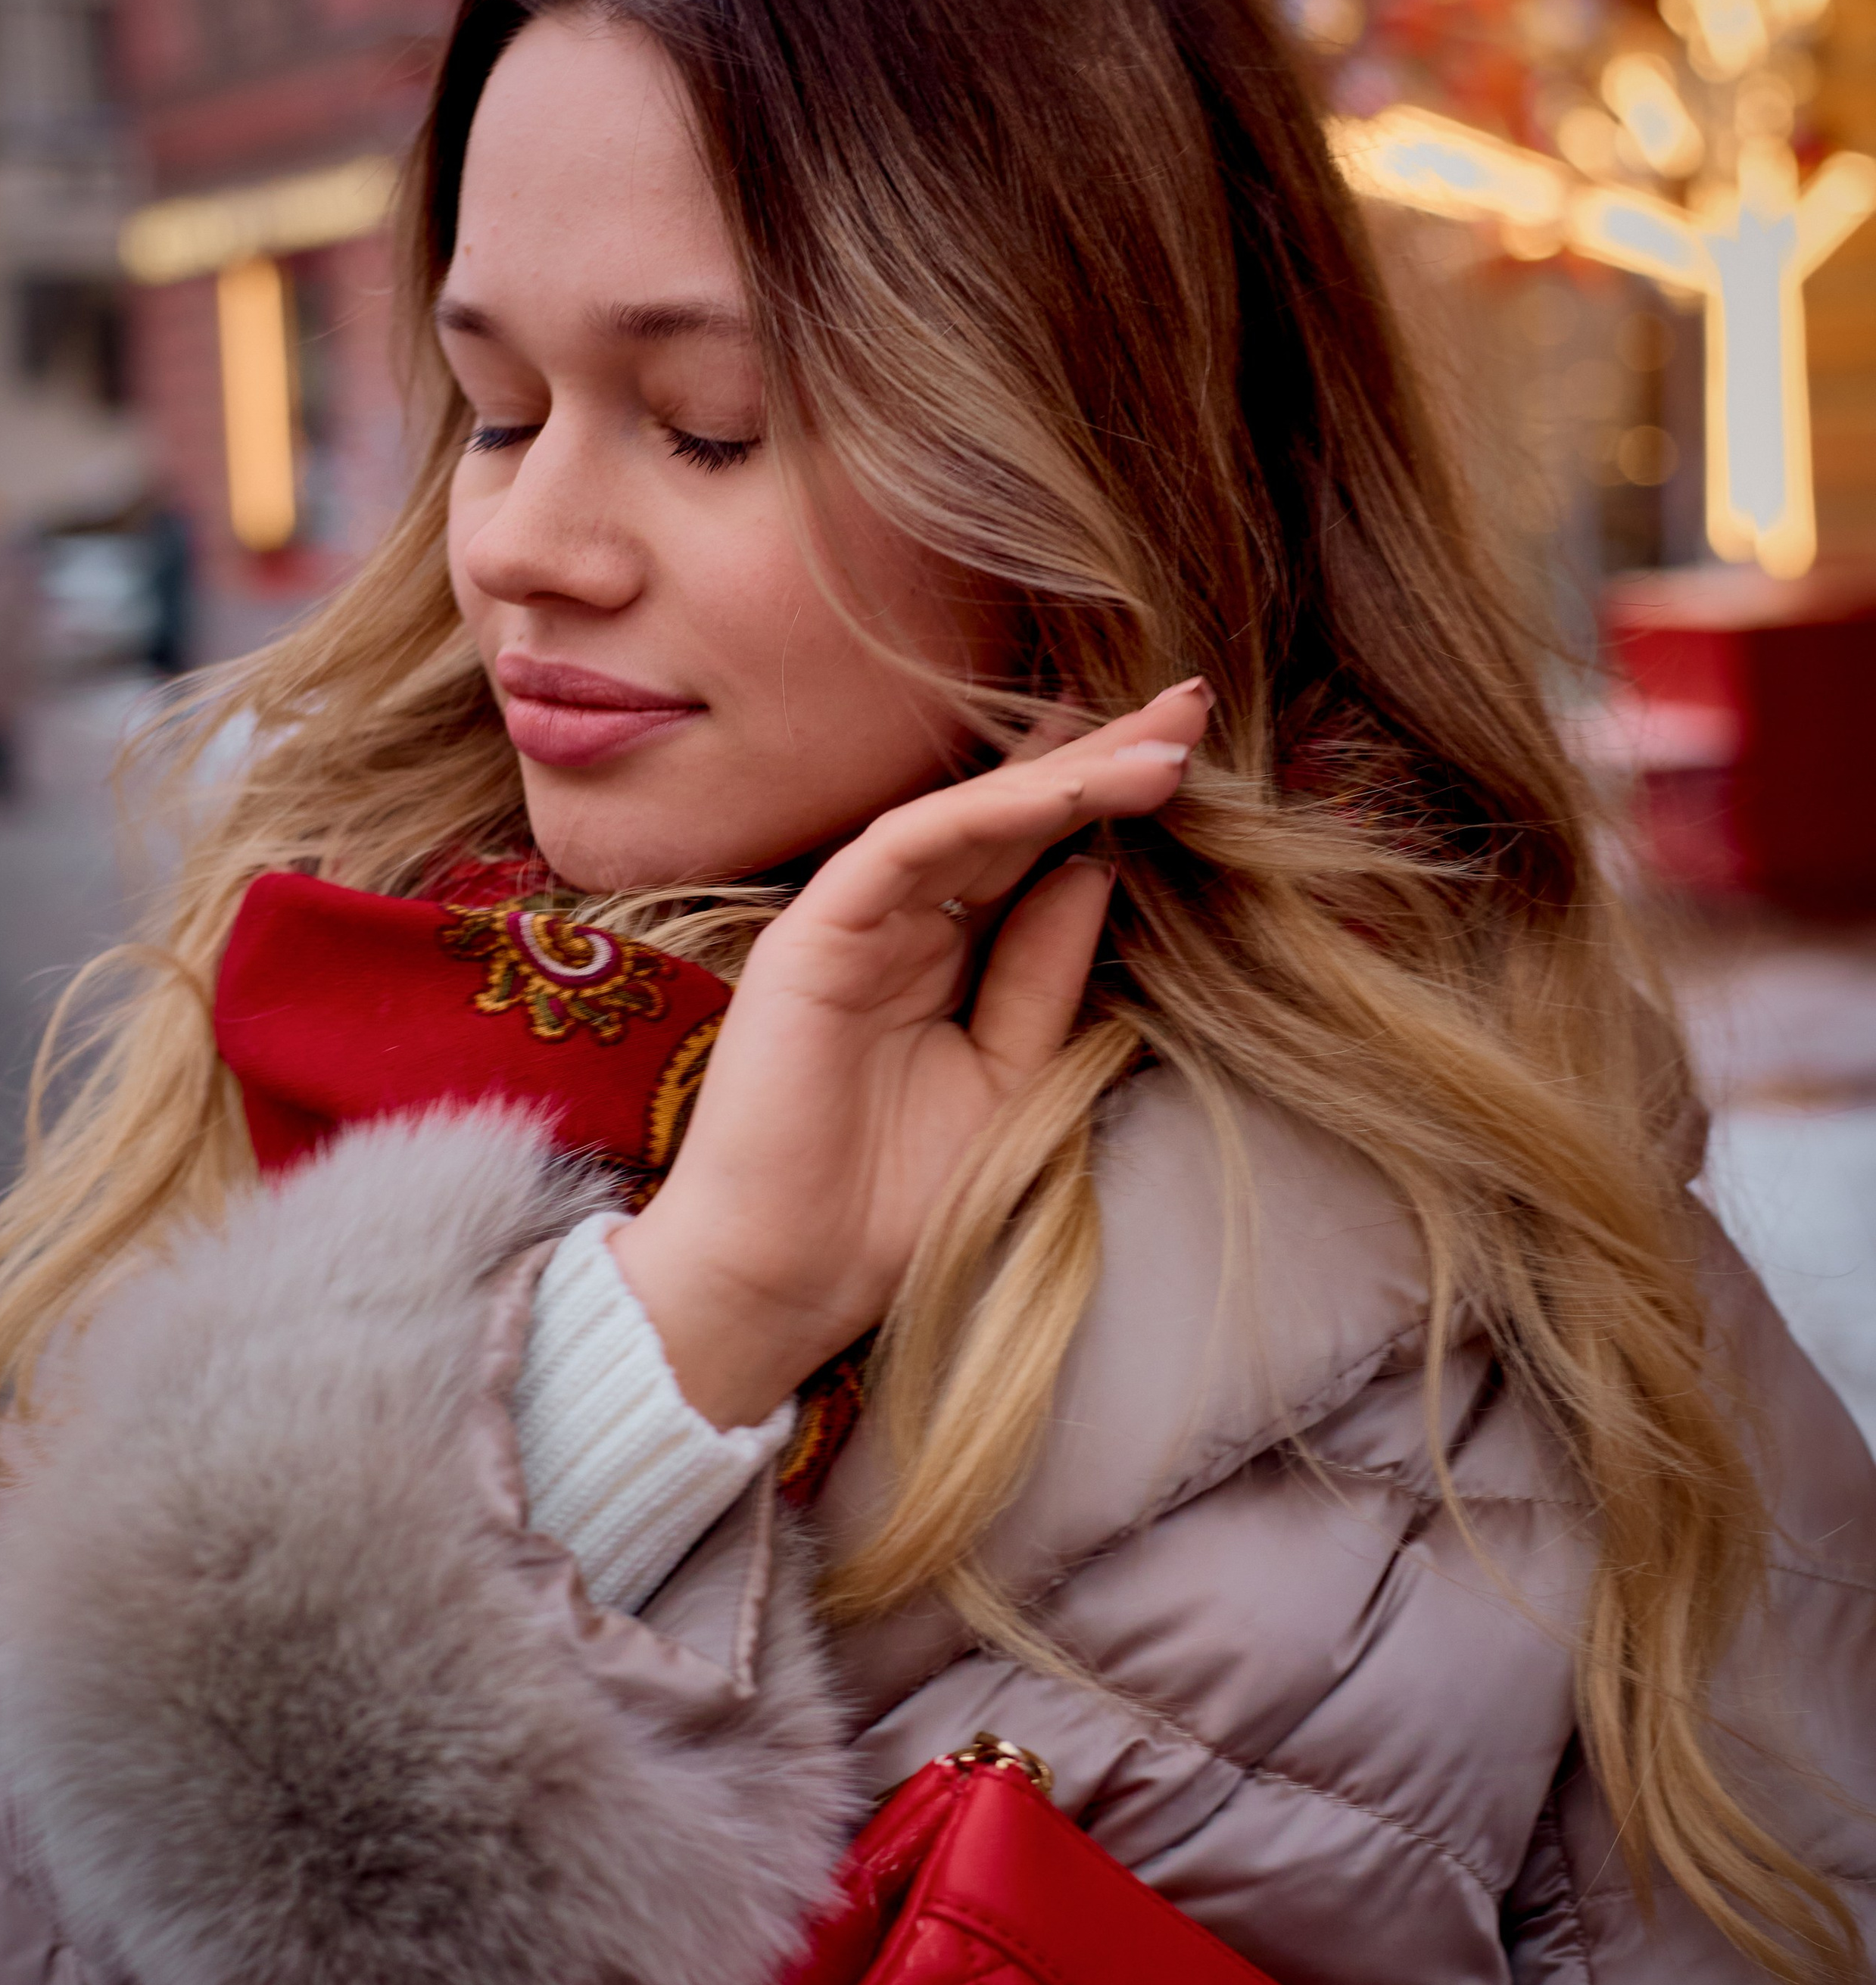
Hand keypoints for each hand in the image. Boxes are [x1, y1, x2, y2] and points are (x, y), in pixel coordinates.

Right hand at [614, 681, 1206, 1426]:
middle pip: (1010, 814)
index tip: (1195, 758)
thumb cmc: (891, 1202)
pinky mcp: (812, 934)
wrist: (789, 1281)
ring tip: (1163, 744)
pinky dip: (991, 814)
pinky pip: (907, 847)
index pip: (1034, 854)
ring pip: (967, 815)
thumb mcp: (1011, 1076)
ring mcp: (851, 922)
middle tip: (1190, 703)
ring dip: (1068, 773)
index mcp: (943, 956)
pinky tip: (1074, 795)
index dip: (1110, 802)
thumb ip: (1045, 973)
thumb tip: (1097, 868)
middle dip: (1102, 756)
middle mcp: (898, 922)